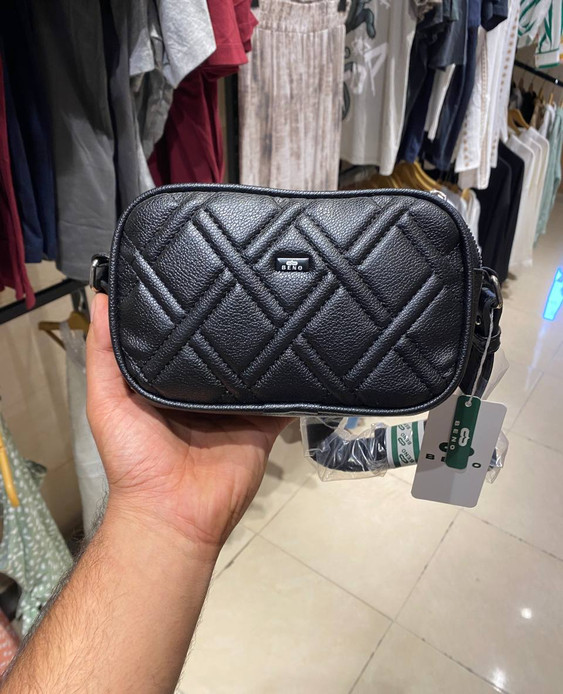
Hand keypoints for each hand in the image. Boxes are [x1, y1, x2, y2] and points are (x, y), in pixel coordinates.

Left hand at [86, 294, 291, 557]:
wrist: (173, 511)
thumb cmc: (134, 457)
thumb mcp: (106, 401)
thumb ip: (103, 355)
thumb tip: (100, 297)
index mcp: (168, 383)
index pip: (181, 338)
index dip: (188, 311)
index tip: (198, 272)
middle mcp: (203, 392)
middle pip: (221, 351)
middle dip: (232, 322)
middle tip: (249, 279)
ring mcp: (236, 407)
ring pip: (253, 368)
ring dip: (264, 344)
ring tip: (278, 301)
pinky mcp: (262, 422)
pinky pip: (282, 396)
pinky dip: (293, 378)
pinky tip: (302, 345)